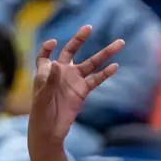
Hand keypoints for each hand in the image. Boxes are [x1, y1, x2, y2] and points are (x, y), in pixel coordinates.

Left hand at [28, 26, 121, 144]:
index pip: (45, 54)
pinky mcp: (83, 91)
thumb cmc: (40, 114)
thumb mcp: (42, 97)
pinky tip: (115, 66)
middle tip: (88, 28)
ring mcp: (74, 80)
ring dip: (105, 54)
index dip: (48, 48)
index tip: (53, 44)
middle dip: (79, 39)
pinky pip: (96, 79)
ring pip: (91, 63)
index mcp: (46, 71)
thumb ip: (50, 81)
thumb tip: (57, 64)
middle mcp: (61, 72)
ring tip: (120, 43)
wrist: (50, 132)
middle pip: (71, 50)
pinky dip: (105, 73)